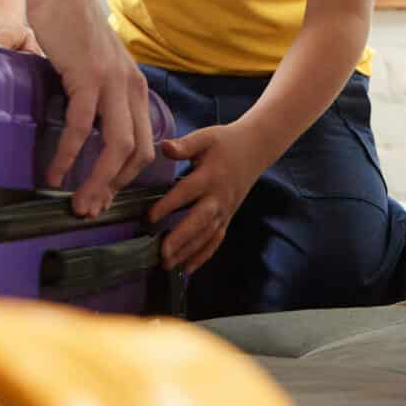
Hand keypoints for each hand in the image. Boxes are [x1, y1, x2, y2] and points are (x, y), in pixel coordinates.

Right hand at [21, 0, 152, 217]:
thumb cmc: (69, 25)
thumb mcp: (92, 66)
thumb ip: (95, 95)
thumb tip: (81, 124)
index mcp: (135, 88)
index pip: (144, 144)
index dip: (126, 177)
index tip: (104, 196)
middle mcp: (131, 88)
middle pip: (137, 153)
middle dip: (115, 188)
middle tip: (91, 209)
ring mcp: (112, 83)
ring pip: (116, 147)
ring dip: (97, 180)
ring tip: (77, 203)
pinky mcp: (88, 76)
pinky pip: (81, 126)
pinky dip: (70, 154)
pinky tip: (55, 172)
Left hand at [150, 123, 261, 272]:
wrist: (255, 149)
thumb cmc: (225, 142)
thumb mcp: (206, 137)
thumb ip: (185, 145)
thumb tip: (164, 147)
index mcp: (210, 176)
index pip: (187, 192)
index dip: (168, 205)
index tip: (150, 217)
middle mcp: (218, 197)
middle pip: (199, 220)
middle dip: (181, 238)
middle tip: (163, 253)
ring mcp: (225, 210)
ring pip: (207, 235)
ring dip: (188, 251)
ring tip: (168, 264)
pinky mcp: (228, 218)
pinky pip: (216, 240)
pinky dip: (203, 256)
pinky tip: (188, 269)